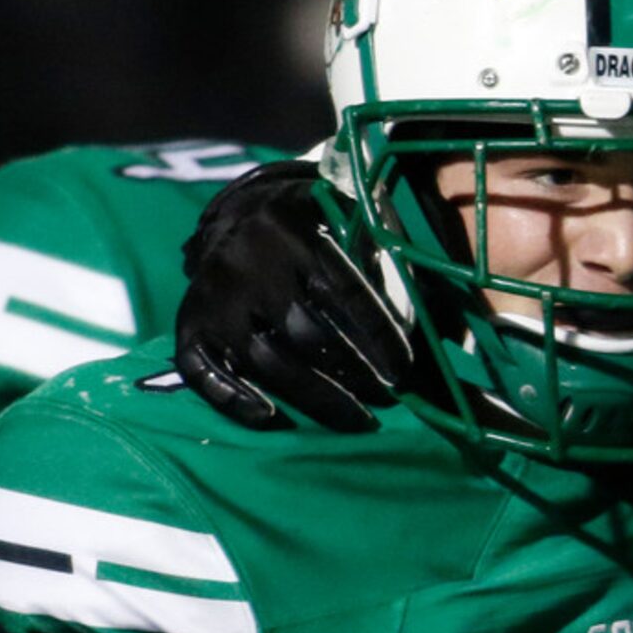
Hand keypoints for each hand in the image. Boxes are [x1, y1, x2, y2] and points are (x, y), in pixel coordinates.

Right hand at [175, 160, 412, 430]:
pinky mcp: (190, 323)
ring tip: (357, 417)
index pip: (341, 291)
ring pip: (268, 361)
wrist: (238, 213)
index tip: (404, 371)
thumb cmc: (314, 227)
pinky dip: (234, 400)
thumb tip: (442, 291)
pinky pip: (205, 371)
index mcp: (291, 229)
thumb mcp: (344, 217)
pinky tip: (271, 419)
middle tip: (384, 400)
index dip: (378, 336)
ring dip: (317, 398)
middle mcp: (247, 261)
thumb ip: (381, 245)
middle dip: (354, 375)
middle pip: (307, 334)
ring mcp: (214, 295)